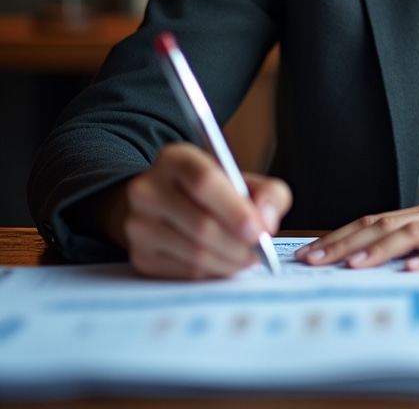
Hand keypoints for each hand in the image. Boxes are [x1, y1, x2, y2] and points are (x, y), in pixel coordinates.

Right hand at [100, 143, 291, 279]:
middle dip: (239, 244)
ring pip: (194, 253)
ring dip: (230, 261)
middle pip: (200, 224)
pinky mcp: (140, 256)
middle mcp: (148, 189)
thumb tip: (266, 221)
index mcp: (175, 158)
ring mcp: (139, 224)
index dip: (235, 209)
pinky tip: (226, 262)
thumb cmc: (214, 192)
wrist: (166, 204)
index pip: (204, 181)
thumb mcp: (243, 179)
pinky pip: (185, 272)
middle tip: (260, 251)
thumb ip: (268, 192)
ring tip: (248, 257)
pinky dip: (214, 272)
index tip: (260, 230)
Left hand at [294, 183, 418, 270]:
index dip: (342, 234)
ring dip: (378, 250)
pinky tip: (413, 269)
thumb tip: (391, 259)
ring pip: (412, 234)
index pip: (378, 220)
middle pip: (384, 225)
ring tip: (349, 264)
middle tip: (310, 259)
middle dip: (344, 242)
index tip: (310, 251)